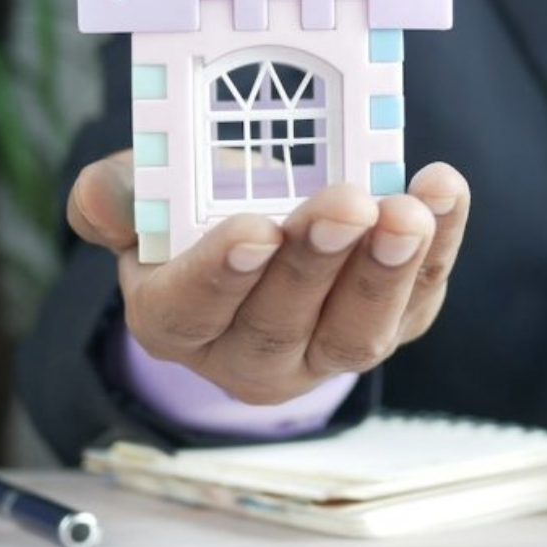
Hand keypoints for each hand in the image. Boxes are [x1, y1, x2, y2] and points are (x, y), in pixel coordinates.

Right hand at [67, 150, 470, 404]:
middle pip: (280, 324)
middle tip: (346, 205)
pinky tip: (444, 192)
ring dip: (387, 270)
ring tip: (407, 212)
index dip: (222, 274)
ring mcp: (325, 351)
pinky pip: (418, 298)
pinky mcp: (390, 326)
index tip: (255, 229)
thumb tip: (103, 196)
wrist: (260, 228)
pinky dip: (439, 247)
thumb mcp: (145, 197)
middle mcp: (249, 354)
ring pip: (356, 332)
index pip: (192, 310)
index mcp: (175, 321)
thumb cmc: (194, 212)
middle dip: (316, 264)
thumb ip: (118, 195)